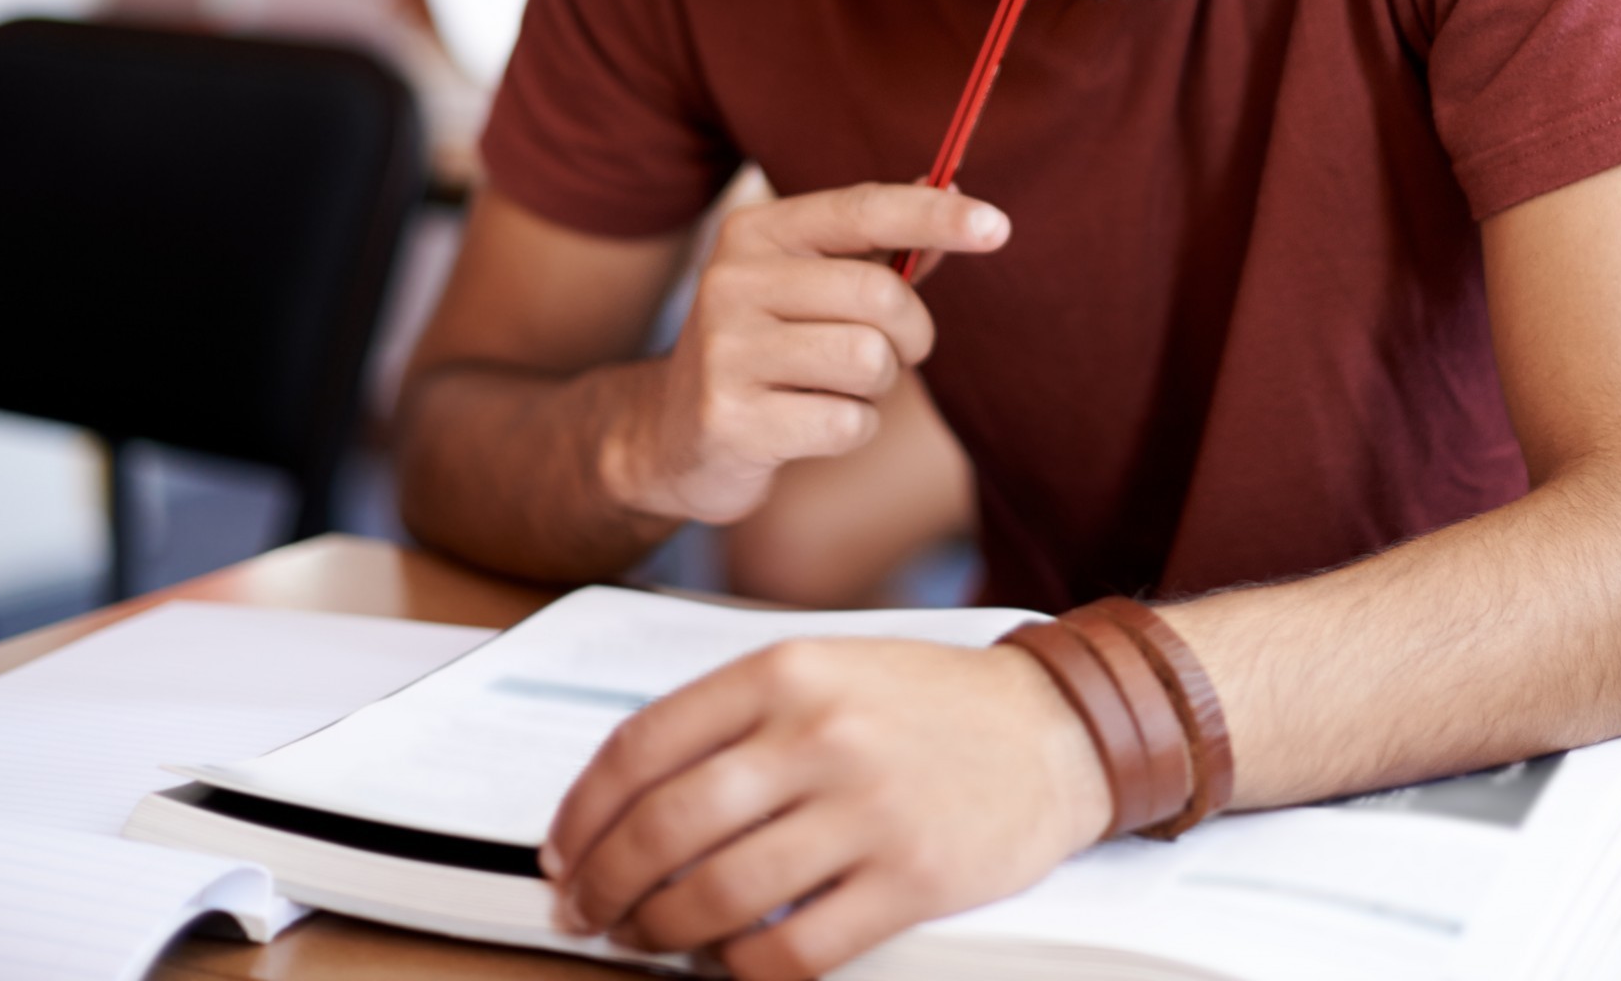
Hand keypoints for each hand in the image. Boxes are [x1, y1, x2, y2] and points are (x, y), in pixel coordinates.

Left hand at [546, 638, 1110, 979]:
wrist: (1057, 729)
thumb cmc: (932, 706)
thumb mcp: (832, 669)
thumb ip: (739, 717)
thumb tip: (629, 797)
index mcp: (790, 670)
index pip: (644, 746)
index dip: (583, 812)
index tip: (563, 850)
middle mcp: (823, 733)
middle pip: (666, 827)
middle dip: (605, 885)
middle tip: (588, 911)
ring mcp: (869, 808)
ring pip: (717, 896)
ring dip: (660, 932)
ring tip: (650, 937)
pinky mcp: (911, 879)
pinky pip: (792, 951)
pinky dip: (741, 969)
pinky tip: (730, 961)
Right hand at [605, 185, 1009, 525]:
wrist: (671, 433)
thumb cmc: (771, 347)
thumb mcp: (813, 283)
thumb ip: (882, 244)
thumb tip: (952, 184)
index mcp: (756, 232)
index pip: (862, 209)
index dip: (936, 215)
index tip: (998, 225)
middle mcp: (731, 280)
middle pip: (882, 295)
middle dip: (913, 334)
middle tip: (894, 353)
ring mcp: (725, 351)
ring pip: (870, 360)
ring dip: (877, 387)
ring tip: (837, 389)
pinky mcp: (729, 419)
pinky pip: (848, 423)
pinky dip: (852, 429)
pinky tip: (810, 425)